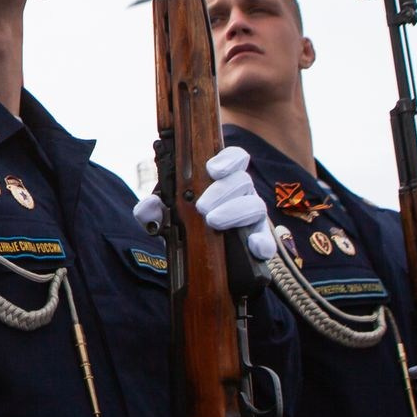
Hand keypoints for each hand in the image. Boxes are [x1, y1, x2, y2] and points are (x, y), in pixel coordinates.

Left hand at [133, 148, 274, 261]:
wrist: (196, 258)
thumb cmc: (184, 225)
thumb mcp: (165, 217)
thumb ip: (153, 210)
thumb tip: (149, 207)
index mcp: (222, 179)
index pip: (235, 158)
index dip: (228, 160)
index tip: (212, 169)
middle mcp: (241, 193)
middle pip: (242, 181)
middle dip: (222, 191)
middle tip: (202, 206)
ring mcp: (252, 216)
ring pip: (255, 206)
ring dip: (236, 211)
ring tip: (214, 221)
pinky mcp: (259, 240)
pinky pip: (267, 240)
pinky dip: (263, 242)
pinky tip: (254, 246)